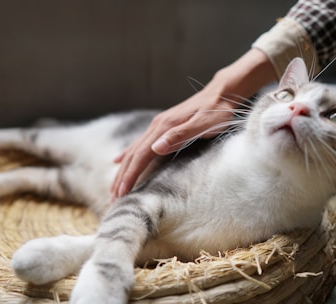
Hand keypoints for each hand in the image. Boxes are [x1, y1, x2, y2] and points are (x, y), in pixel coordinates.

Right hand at [111, 88, 236, 197]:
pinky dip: (127, 154)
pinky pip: (139, 144)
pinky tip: (118, 160)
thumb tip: (155, 148)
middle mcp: (157, 126)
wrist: (223, 92)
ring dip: (123, 170)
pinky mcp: (163, 126)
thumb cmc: (217, 111)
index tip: (121, 193)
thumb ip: (180, 135)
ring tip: (114, 187)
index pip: (141, 155)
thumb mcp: (203, 124)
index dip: (130, 175)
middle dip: (121, 177)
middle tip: (113, 198)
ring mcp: (159, 125)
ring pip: (134, 150)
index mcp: (164, 127)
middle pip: (133, 155)